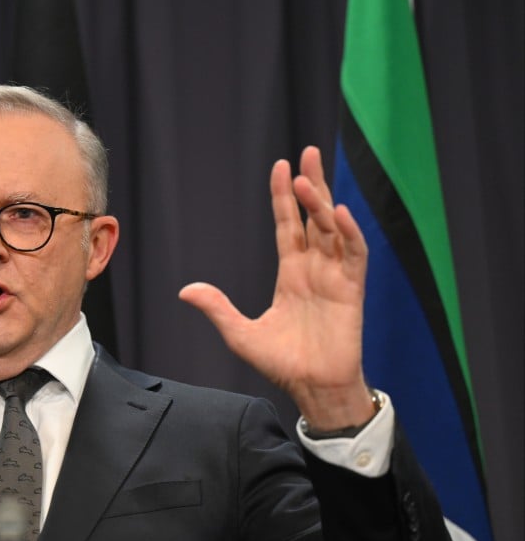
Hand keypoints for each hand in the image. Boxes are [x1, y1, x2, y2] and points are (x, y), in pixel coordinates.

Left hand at [178, 146, 374, 430]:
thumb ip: (217, 308)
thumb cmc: (281, 363)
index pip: (289, 226)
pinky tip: (338, 214)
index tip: (279, 166)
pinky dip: (349, 234)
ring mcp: (335, 278)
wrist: (311, 388)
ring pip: (332, 230)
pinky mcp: (352, 292)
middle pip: (314, 217)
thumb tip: (185, 290)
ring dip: (322, 204)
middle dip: (311, 185)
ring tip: (308, 180)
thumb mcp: (240, 333)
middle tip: (306, 152)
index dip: (284, 197)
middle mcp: (315, 270)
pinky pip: (354, 256)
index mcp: (291, 274)